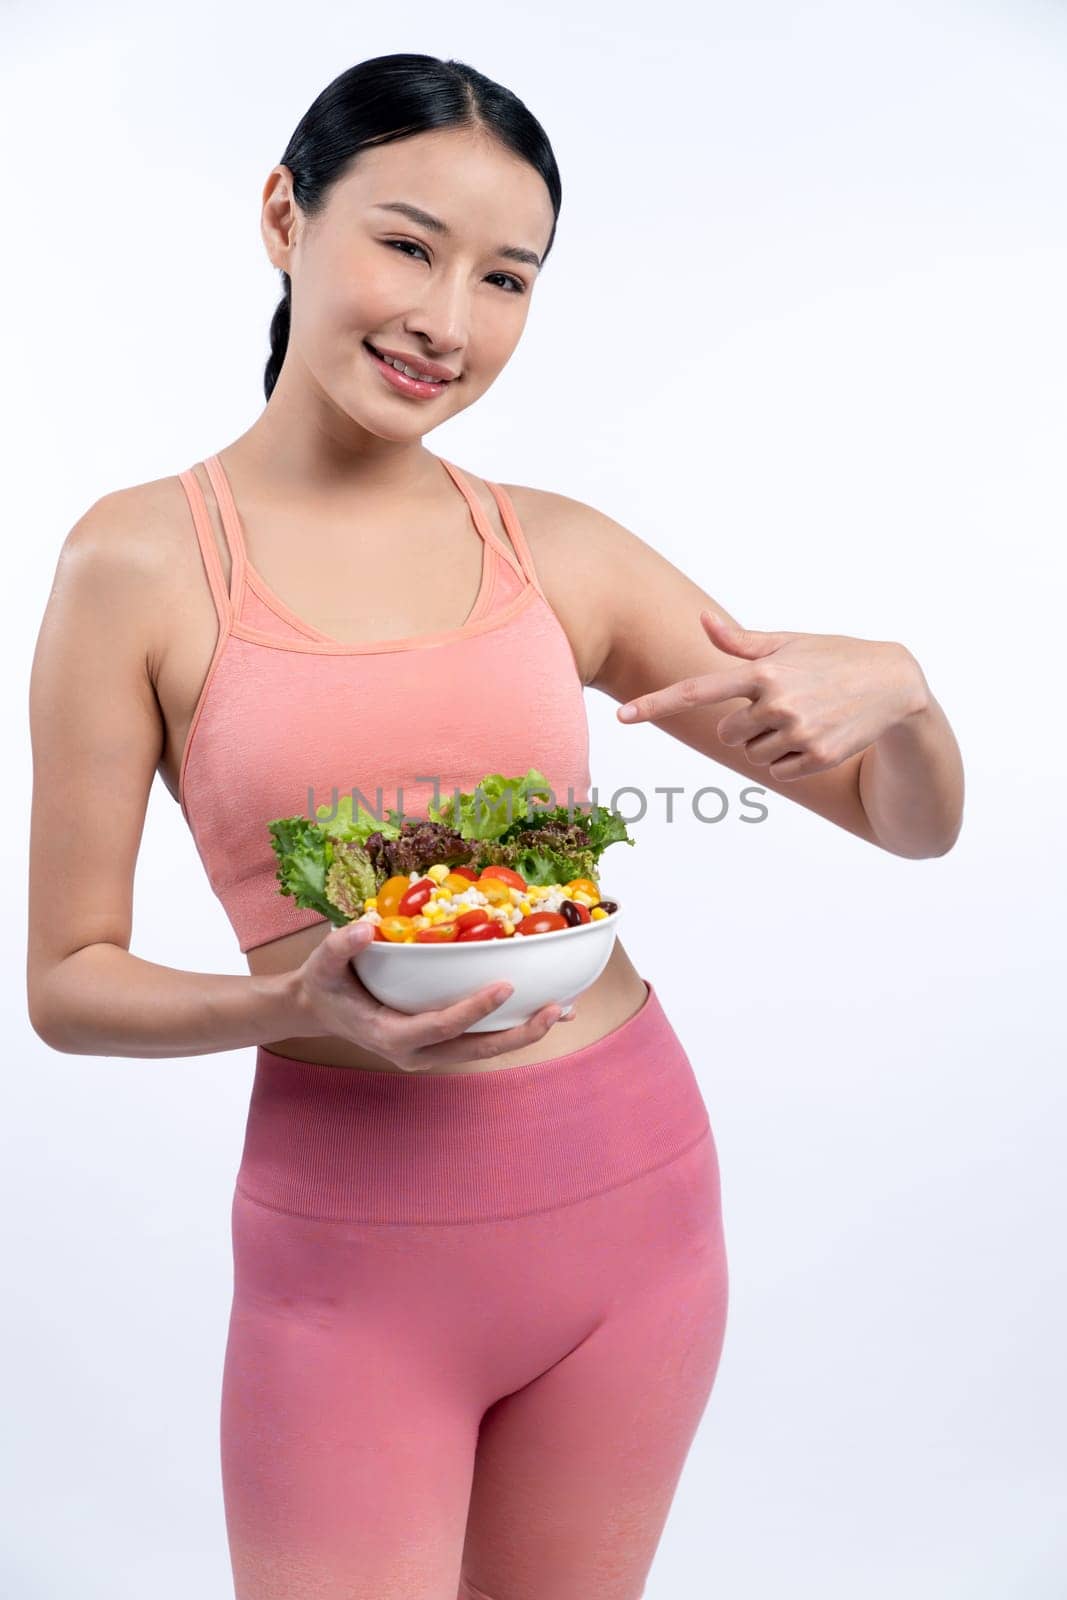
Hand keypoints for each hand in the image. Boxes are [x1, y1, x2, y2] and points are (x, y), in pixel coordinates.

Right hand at [291, 921, 575, 1071]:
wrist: (320, 1010)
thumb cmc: (324, 984)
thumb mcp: (322, 963)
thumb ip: (341, 945)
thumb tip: (365, 926)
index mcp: (390, 1035)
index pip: (440, 1025)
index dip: (474, 1009)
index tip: (505, 985)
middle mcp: (416, 1052)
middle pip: (476, 1048)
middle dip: (518, 1033)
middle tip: (555, 1009)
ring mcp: (432, 1052)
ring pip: (485, 1048)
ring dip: (525, 1032)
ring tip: (564, 1011)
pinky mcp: (442, 1044)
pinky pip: (482, 1038)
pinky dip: (512, 1026)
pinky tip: (543, 1009)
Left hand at [617, 608, 927, 779]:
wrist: (894, 684)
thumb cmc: (833, 657)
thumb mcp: (789, 643)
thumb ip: (741, 643)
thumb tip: (701, 620)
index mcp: (762, 672)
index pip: (697, 691)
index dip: (656, 705)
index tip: (622, 717)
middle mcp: (775, 703)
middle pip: (727, 733)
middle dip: (745, 724)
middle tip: (782, 706)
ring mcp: (797, 733)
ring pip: (751, 754)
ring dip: (768, 742)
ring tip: (803, 718)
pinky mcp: (817, 758)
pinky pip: (778, 770)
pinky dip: (791, 759)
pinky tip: (816, 736)